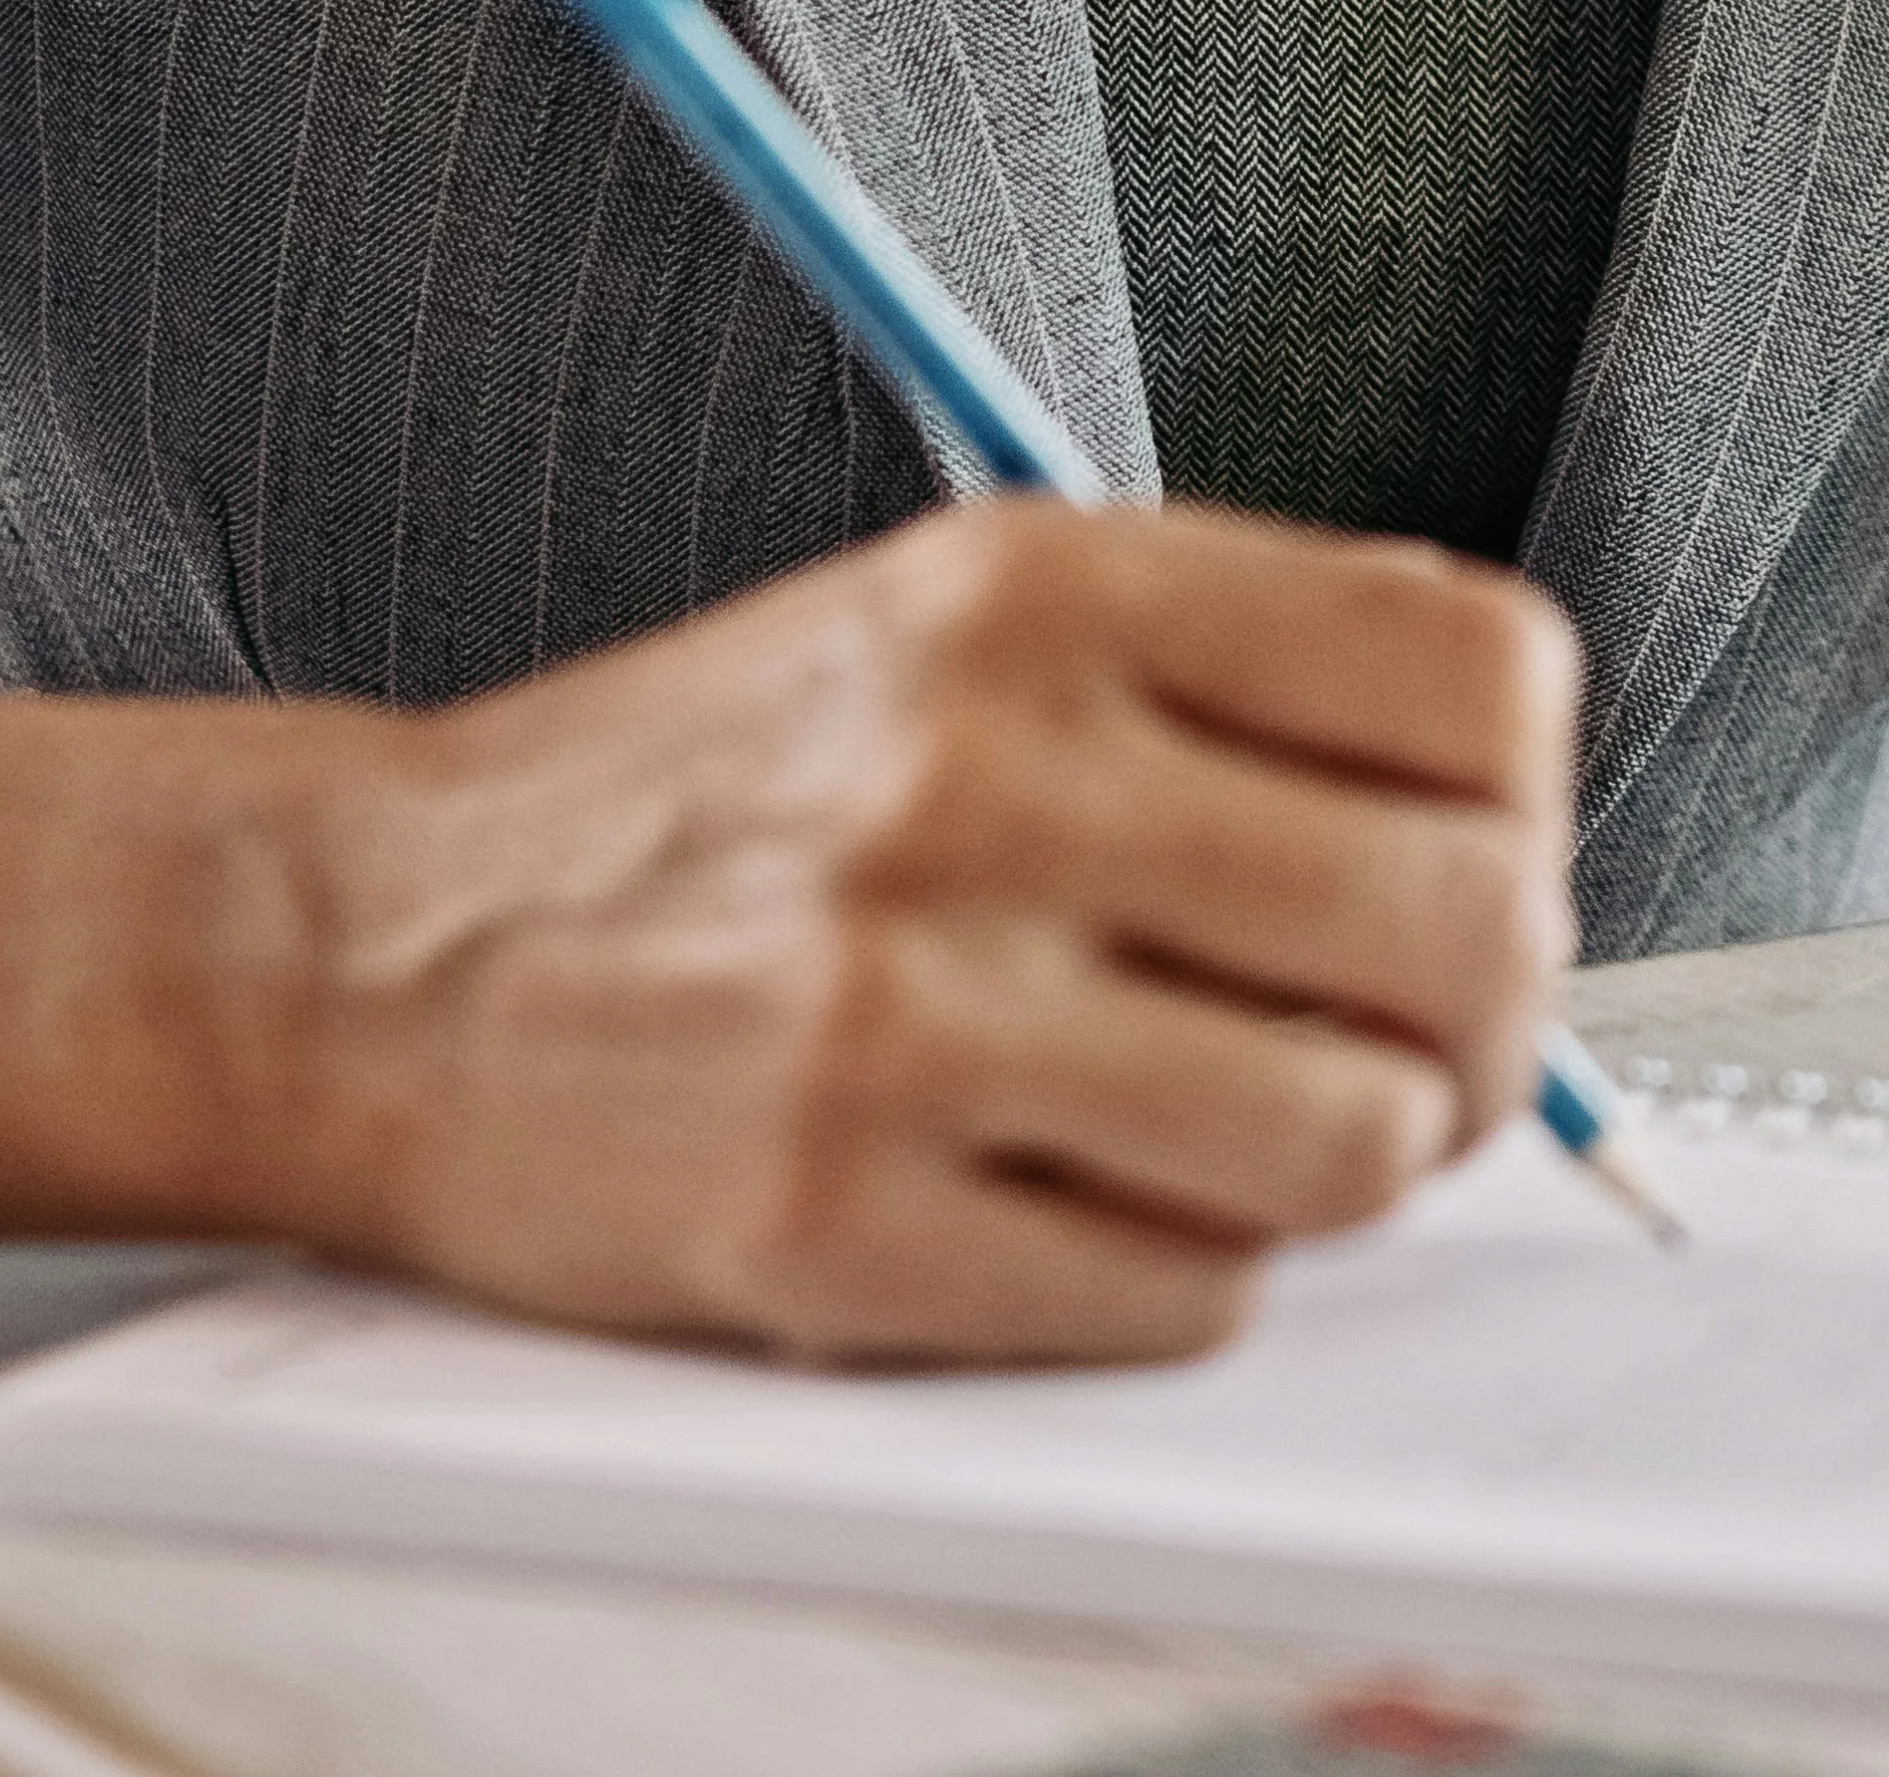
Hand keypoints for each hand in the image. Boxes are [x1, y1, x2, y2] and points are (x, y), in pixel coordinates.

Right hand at [280, 502, 1579, 1362]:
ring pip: (1353, 1140)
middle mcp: (989, 774)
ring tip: (1233, 1134)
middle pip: (1468, 926)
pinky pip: (1184, 1298)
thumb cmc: (711, 798)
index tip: (1467, 860)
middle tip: (1403, 1049)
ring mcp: (908, 1008)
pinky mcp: (835, 1221)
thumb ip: (1235, 682)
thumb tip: (1513, 832)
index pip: (1482, 676)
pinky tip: (1072, 1205)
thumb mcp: (965, 618)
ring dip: (1340, 1171)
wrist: (362, 949)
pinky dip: (1176, 1278)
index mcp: (1048, 589)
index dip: (1527, 803)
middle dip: (1485, 1026)